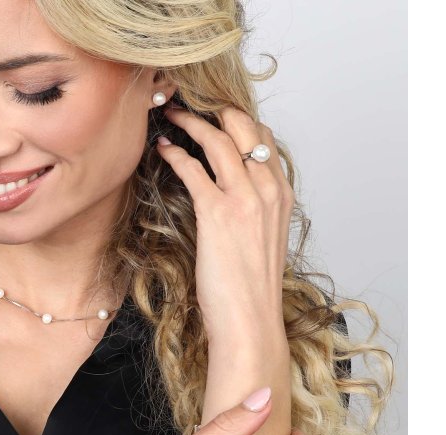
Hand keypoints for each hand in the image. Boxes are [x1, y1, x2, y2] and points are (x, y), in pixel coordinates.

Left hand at [156, 106, 293, 340]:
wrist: (250, 319)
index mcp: (283, 194)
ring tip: (170, 115)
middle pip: (244, 127)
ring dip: (190, 122)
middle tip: (189, 103)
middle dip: (214, 108)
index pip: (263, 138)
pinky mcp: (218, 212)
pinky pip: (194, 169)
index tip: (213, 112)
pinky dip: (175, 153)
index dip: (236, 119)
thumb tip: (231, 194)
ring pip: (218, 140)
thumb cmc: (250, 288)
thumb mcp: (262, 239)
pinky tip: (162, 150)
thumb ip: (254, 209)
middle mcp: (269, 189)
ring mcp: (246, 199)